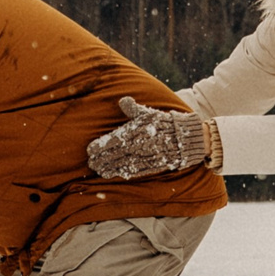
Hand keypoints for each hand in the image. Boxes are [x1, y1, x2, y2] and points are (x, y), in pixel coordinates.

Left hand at [86, 96, 214, 179]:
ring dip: (109, 168)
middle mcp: (138, 145)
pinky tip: (114, 174)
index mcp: (135, 132)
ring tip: (99, 171)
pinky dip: (122, 173)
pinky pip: (134, 171)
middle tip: (91, 163)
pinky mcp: (151, 165)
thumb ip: (133, 108)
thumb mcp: (148, 113)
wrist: (184, 138)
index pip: (113, 140)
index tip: (89, 150)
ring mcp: (145, 157)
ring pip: (122, 164)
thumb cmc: (163, 123)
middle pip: (115, 154)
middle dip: (101, 160)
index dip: (100, 147)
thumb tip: (123, 100)